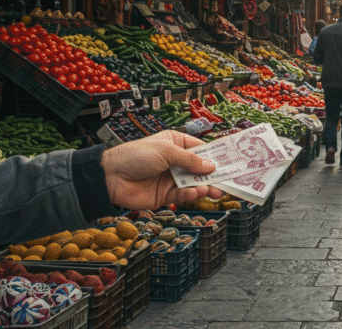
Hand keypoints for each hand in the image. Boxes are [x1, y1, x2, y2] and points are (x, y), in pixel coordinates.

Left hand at [101, 130, 222, 209]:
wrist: (110, 177)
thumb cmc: (135, 156)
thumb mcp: (166, 151)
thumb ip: (190, 160)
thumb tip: (211, 166)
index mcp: (175, 144)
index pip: (200, 150)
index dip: (214, 156)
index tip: (231, 162)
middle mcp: (175, 162)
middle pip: (200, 169)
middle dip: (214, 175)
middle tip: (229, 181)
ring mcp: (171, 179)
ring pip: (194, 184)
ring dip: (205, 187)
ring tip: (216, 191)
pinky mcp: (165, 196)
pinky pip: (183, 196)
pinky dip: (191, 195)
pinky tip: (197, 193)